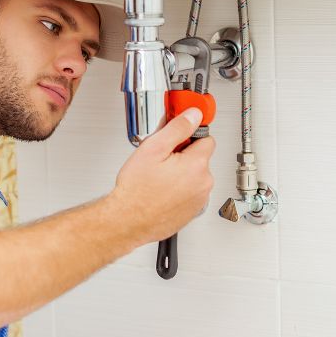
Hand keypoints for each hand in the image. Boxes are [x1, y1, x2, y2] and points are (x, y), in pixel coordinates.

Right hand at [112, 107, 215, 243]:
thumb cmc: (136, 190)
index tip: (180, 138)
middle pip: (200, 158)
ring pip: (196, 176)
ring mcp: (199, 200)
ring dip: (182, 174)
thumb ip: (178, 128)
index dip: (190, 136)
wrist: (128, 221)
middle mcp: (203, 183)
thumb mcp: (154, 148)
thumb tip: (193, 115)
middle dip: (184, 156)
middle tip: (162, 161)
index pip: (207, 139)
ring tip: (159, 179)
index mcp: (196, 165)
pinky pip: (191, 193)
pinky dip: (180, 191)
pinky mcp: (193, 212)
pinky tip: (162, 192)